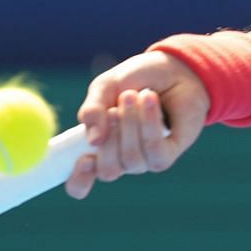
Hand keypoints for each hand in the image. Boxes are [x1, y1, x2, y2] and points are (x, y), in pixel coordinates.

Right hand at [65, 50, 210, 198]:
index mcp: (98, 149)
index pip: (80, 183)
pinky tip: (150, 99)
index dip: (79, 180)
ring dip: (131, 124)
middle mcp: (121, 159)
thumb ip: (92, 110)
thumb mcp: (105, 87)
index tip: (84, 159)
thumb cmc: (135, 80)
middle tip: (114, 108)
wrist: (171, 68)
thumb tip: (93, 140)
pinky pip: (155, 151)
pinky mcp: (169, 154)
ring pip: (132, 159)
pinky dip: (150, 124)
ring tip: (134, 95)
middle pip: (108, 171)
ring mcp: (145, 159)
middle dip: (109, 139)